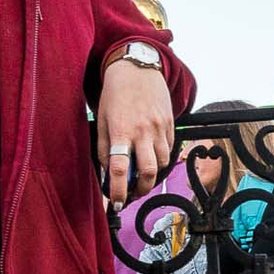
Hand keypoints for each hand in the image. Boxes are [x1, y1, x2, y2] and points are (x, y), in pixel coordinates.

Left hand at [96, 55, 175, 211]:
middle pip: (148, 172)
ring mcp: (160, 128)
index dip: (118, 191)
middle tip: (132, 194)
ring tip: (140, 176)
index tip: (116, 203)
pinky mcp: (171, 124)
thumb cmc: (115, 96)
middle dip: (141, 190)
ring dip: (152, 176)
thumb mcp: (102, 121)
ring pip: (162, 163)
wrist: (137, 70)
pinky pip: (169, 150)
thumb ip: (105, 150)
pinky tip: (151, 157)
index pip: (120, 169)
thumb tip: (108, 176)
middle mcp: (143, 131)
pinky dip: (161, 159)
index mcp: (121, 130)